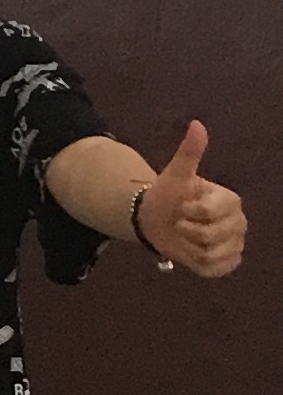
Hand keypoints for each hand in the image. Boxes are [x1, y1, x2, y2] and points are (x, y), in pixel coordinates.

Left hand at [141, 120, 246, 277]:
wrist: (155, 220)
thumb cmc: (168, 195)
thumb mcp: (175, 173)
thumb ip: (189, 152)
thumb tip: (197, 124)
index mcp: (231, 201)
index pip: (212, 211)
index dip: (191, 210)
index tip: (183, 205)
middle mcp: (239, 223)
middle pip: (213, 235)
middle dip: (187, 228)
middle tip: (180, 221)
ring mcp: (235, 244)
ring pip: (213, 253)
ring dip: (190, 246)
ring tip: (185, 236)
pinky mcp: (227, 263)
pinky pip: (215, 269)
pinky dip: (197, 263)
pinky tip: (191, 251)